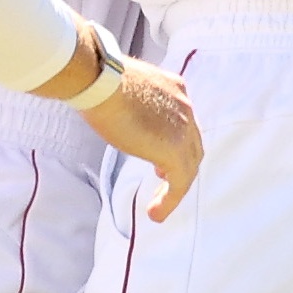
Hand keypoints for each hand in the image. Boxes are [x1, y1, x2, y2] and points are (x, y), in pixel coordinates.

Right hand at [84, 59, 200, 220]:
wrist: (102, 81)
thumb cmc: (100, 80)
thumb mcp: (124, 90)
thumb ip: (131, 103)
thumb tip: (116, 111)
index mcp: (175, 89)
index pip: (182, 121)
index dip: (175, 141)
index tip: (159, 157)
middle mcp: (185, 107)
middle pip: (192, 144)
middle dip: (180, 164)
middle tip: (162, 179)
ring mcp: (184, 128)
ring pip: (189, 165)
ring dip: (175, 187)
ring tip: (159, 205)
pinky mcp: (175, 150)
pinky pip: (180, 182)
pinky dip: (170, 199)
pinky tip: (156, 212)